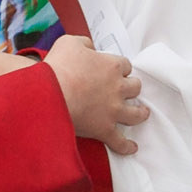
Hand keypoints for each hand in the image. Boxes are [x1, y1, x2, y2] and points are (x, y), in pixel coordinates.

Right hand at [46, 33, 145, 152]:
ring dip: (140, 113)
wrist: (49, 94)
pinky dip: (126, 146)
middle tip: (129, 90)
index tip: (115, 71)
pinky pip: (119, 141)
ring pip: (136, 113)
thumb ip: (84, 43)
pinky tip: (131, 148)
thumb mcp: (70, 43)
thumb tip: (89, 48)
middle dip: (132, 88)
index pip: (125, 65)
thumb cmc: (58, 67)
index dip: (120, 68)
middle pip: (135, 87)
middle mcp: (117, 88)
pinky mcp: (104, 129)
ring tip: (142, 113)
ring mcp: (113, 110)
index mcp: (111, 66)